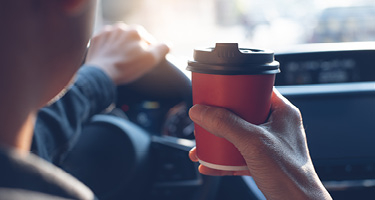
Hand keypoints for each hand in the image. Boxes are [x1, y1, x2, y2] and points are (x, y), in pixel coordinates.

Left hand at [85, 23, 169, 84]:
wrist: (101, 73)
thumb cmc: (126, 66)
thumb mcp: (150, 59)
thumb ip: (161, 49)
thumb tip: (168, 44)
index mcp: (136, 31)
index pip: (148, 41)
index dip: (148, 52)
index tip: (144, 62)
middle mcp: (121, 27)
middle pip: (133, 39)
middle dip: (134, 48)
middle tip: (132, 62)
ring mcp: (107, 32)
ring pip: (120, 39)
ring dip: (122, 47)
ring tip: (121, 60)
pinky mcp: (97, 38)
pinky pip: (106, 41)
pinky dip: (109, 48)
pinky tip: (110, 57)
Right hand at [188, 89, 330, 198]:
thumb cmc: (290, 175)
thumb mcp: (253, 143)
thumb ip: (226, 124)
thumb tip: (201, 111)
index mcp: (282, 112)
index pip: (256, 89)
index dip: (235, 88)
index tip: (216, 89)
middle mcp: (276, 125)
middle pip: (241, 113)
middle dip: (218, 118)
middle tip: (204, 118)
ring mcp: (269, 144)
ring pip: (237, 135)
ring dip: (216, 140)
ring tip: (199, 146)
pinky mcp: (262, 162)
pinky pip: (237, 155)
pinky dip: (222, 159)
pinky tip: (207, 164)